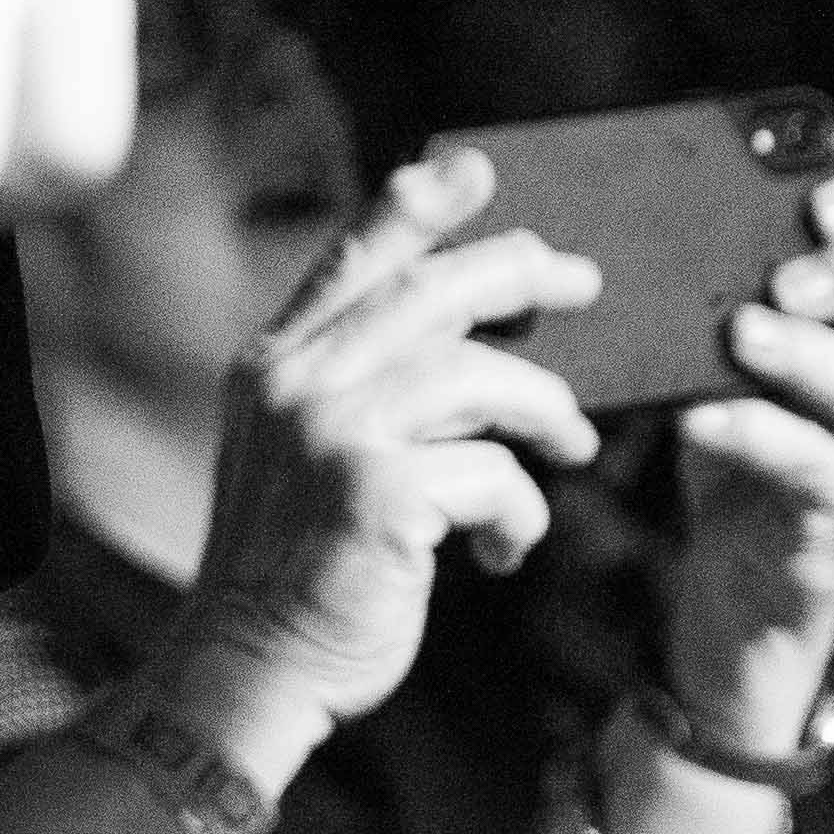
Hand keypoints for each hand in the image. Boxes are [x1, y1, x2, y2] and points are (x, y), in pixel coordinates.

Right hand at [164, 149, 604, 735]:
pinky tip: (505, 550)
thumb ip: (355, 393)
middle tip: (582, 282)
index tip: (470, 166)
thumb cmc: (295, 569)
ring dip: (546, 410)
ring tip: (574, 448)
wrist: (251, 667)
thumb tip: (471, 350)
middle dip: (518, 273)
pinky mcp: (379, 493)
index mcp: (272, 365)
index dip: (413, 207)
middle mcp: (295, 383)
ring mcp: (332, 433)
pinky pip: (492, 472)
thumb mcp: (301, 458)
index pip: (351, 259)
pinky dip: (519, 511)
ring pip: (479, 375)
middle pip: (431, 292)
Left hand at [656, 161, 833, 756]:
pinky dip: (763, 437)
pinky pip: (824, 470)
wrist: (744, 554)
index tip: (820, 198)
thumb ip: (742, 282)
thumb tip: (675, 217)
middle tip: (784, 278)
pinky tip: (703, 417)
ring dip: (809, 357)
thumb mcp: (747, 340)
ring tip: (742, 335)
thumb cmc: (746, 417)